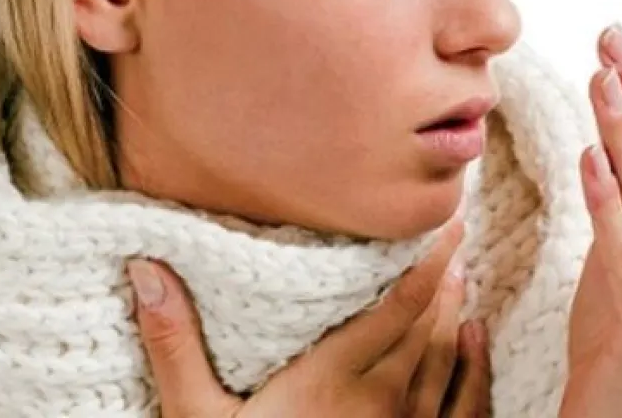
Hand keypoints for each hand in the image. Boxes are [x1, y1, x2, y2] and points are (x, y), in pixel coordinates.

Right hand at [128, 220, 490, 417]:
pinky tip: (474, 342)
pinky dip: (473, 370)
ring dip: (455, 313)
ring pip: (444, 360)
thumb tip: (147, 270)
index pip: (396, 305)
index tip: (445, 221)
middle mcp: (378, 401)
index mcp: (329, 380)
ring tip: (461, 275)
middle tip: (452, 235)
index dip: (426, 260)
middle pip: (425, 325)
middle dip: (442, 277)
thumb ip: (175, 345)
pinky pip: (461, 408)